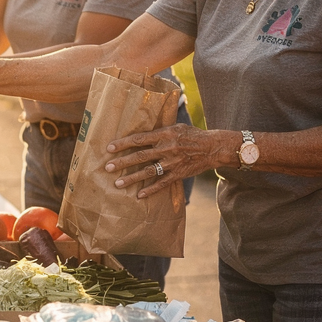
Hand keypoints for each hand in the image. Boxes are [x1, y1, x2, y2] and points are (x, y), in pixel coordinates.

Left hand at [103, 124, 225, 198]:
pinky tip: (139, 195)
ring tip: (117, 184)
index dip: (123, 143)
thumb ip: (159, 130)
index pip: (140, 138)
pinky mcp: (179, 174)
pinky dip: (151, 190)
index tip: (109, 148)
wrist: (213, 147)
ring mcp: (173, 163)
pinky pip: (162, 183)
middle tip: (108, 167)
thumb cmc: (192, 135)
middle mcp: (167, 148)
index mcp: (165, 134)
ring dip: (132, 178)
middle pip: (140, 156)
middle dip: (123, 162)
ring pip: (148, 172)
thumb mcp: (176, 126)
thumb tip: (141, 127)